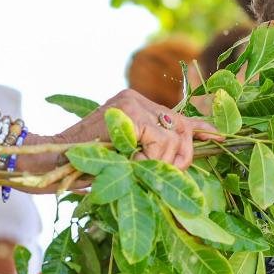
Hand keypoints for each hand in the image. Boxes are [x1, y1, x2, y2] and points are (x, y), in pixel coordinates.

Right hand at [66, 89, 220, 169]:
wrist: (52, 162)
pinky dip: (148, 159)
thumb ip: (152, 152)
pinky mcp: (128, 111)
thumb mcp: (127, 158)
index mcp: (137, 107)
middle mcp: (137, 99)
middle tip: (164, 175)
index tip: (221, 136)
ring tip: (134, 168)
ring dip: (160, 162)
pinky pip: (158, 141)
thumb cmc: (87, 167)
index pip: (178, 117)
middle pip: (181, 127)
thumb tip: (185, 161)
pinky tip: (129, 162)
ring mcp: (132, 102)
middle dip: (181, 157)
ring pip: (172, 138)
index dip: (201, 129)